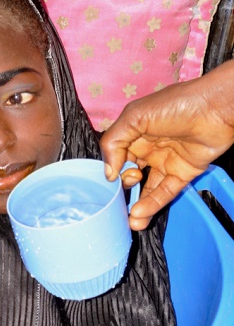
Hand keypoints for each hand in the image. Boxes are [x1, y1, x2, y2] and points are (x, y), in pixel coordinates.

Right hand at [100, 60, 233, 229]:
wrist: (216, 109)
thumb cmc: (177, 104)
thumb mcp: (135, 116)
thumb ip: (114, 142)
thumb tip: (108, 173)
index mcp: (135, 133)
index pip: (116, 157)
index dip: (111, 170)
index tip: (109, 181)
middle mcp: (148, 148)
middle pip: (130, 175)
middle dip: (122, 190)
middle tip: (122, 193)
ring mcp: (165, 162)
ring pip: (147, 189)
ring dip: (137, 206)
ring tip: (130, 221)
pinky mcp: (183, 174)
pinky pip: (165, 193)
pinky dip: (152, 204)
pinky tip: (140, 214)